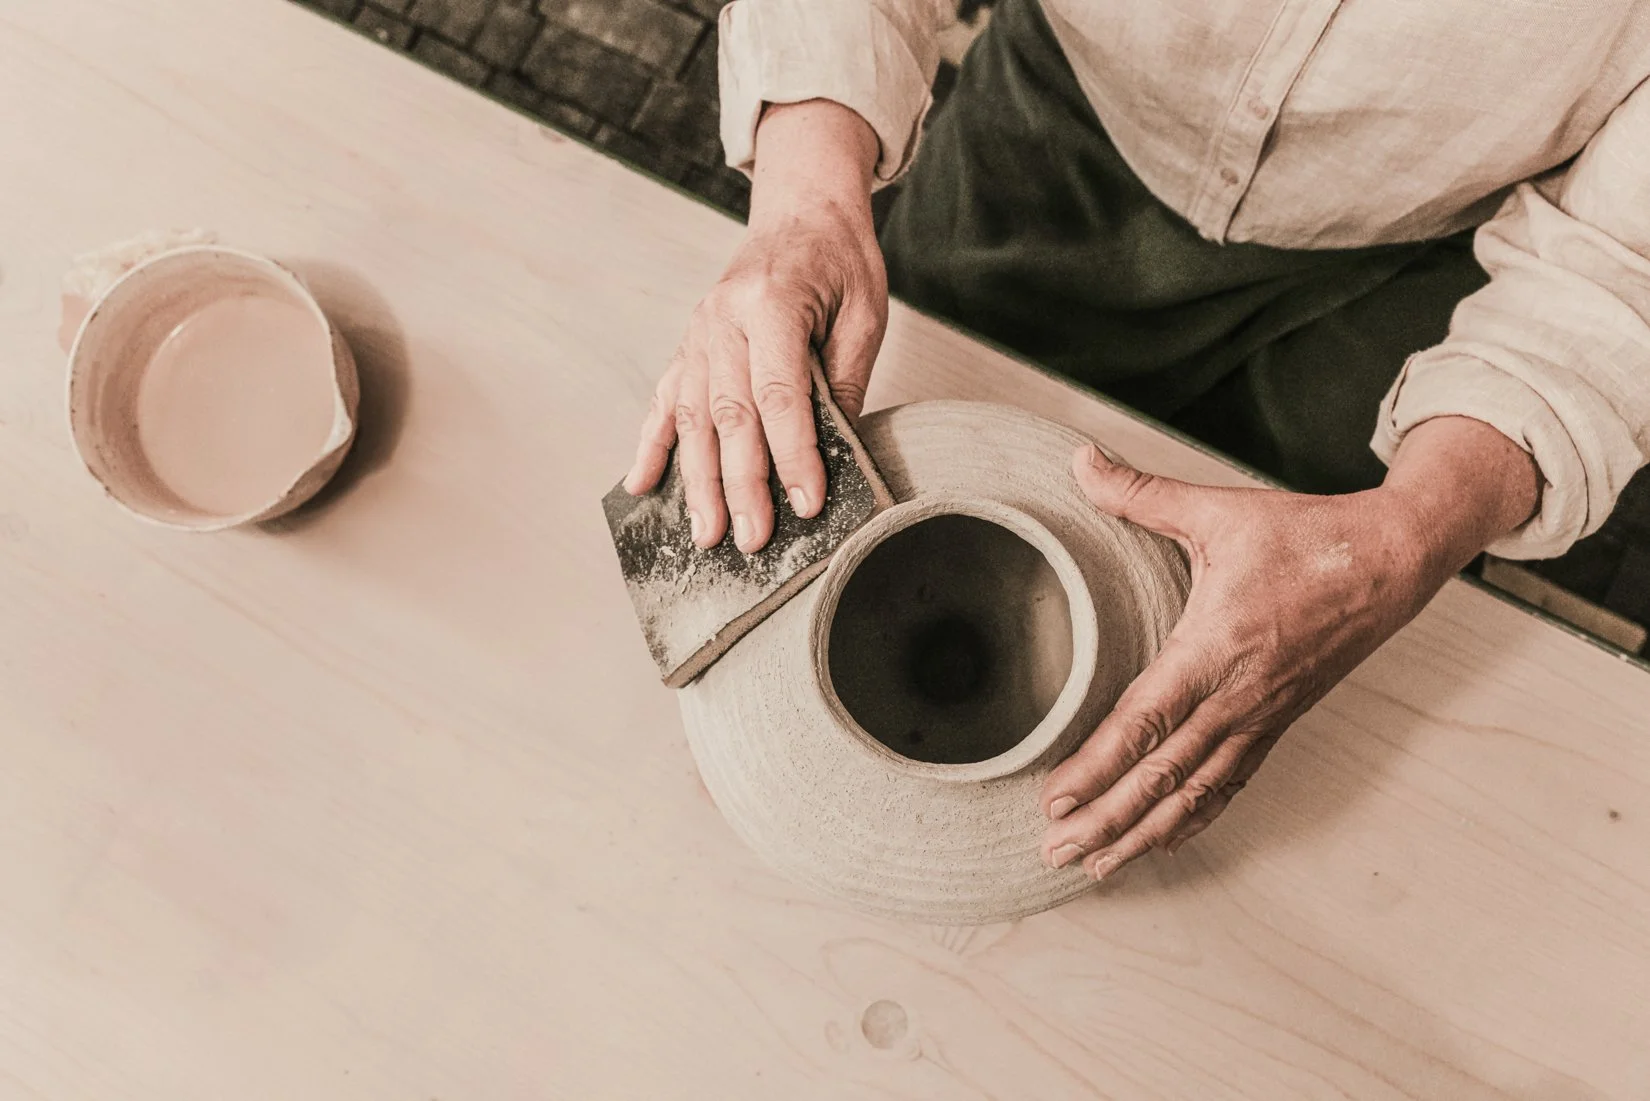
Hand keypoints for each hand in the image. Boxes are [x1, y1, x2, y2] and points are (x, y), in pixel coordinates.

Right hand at [624, 101, 885, 552]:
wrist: (801, 211)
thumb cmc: (839, 262)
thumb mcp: (863, 315)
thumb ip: (845, 382)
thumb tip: (836, 457)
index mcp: (772, 304)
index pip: (781, 394)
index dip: (793, 454)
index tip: (807, 503)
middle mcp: (723, 319)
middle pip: (730, 415)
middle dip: (741, 485)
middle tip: (755, 540)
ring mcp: (698, 334)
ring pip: (694, 418)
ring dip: (697, 482)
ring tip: (707, 535)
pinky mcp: (688, 346)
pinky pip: (665, 401)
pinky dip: (651, 446)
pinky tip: (639, 487)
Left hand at [1040, 417, 1540, 879]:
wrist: (1393, 561)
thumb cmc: (1305, 536)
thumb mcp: (1218, 510)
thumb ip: (1141, 493)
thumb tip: (1079, 459)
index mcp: (1214, 649)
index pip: (1144, 723)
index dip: (1097, 767)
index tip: (1053, 798)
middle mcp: (1236, 698)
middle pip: (1161, 778)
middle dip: (1104, 820)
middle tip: (1051, 851)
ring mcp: (1259, 719)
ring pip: (1194, 795)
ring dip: (1141, 835)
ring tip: (1093, 866)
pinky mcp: (1277, 724)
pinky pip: (1229, 786)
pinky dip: (1192, 820)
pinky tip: (1162, 841)